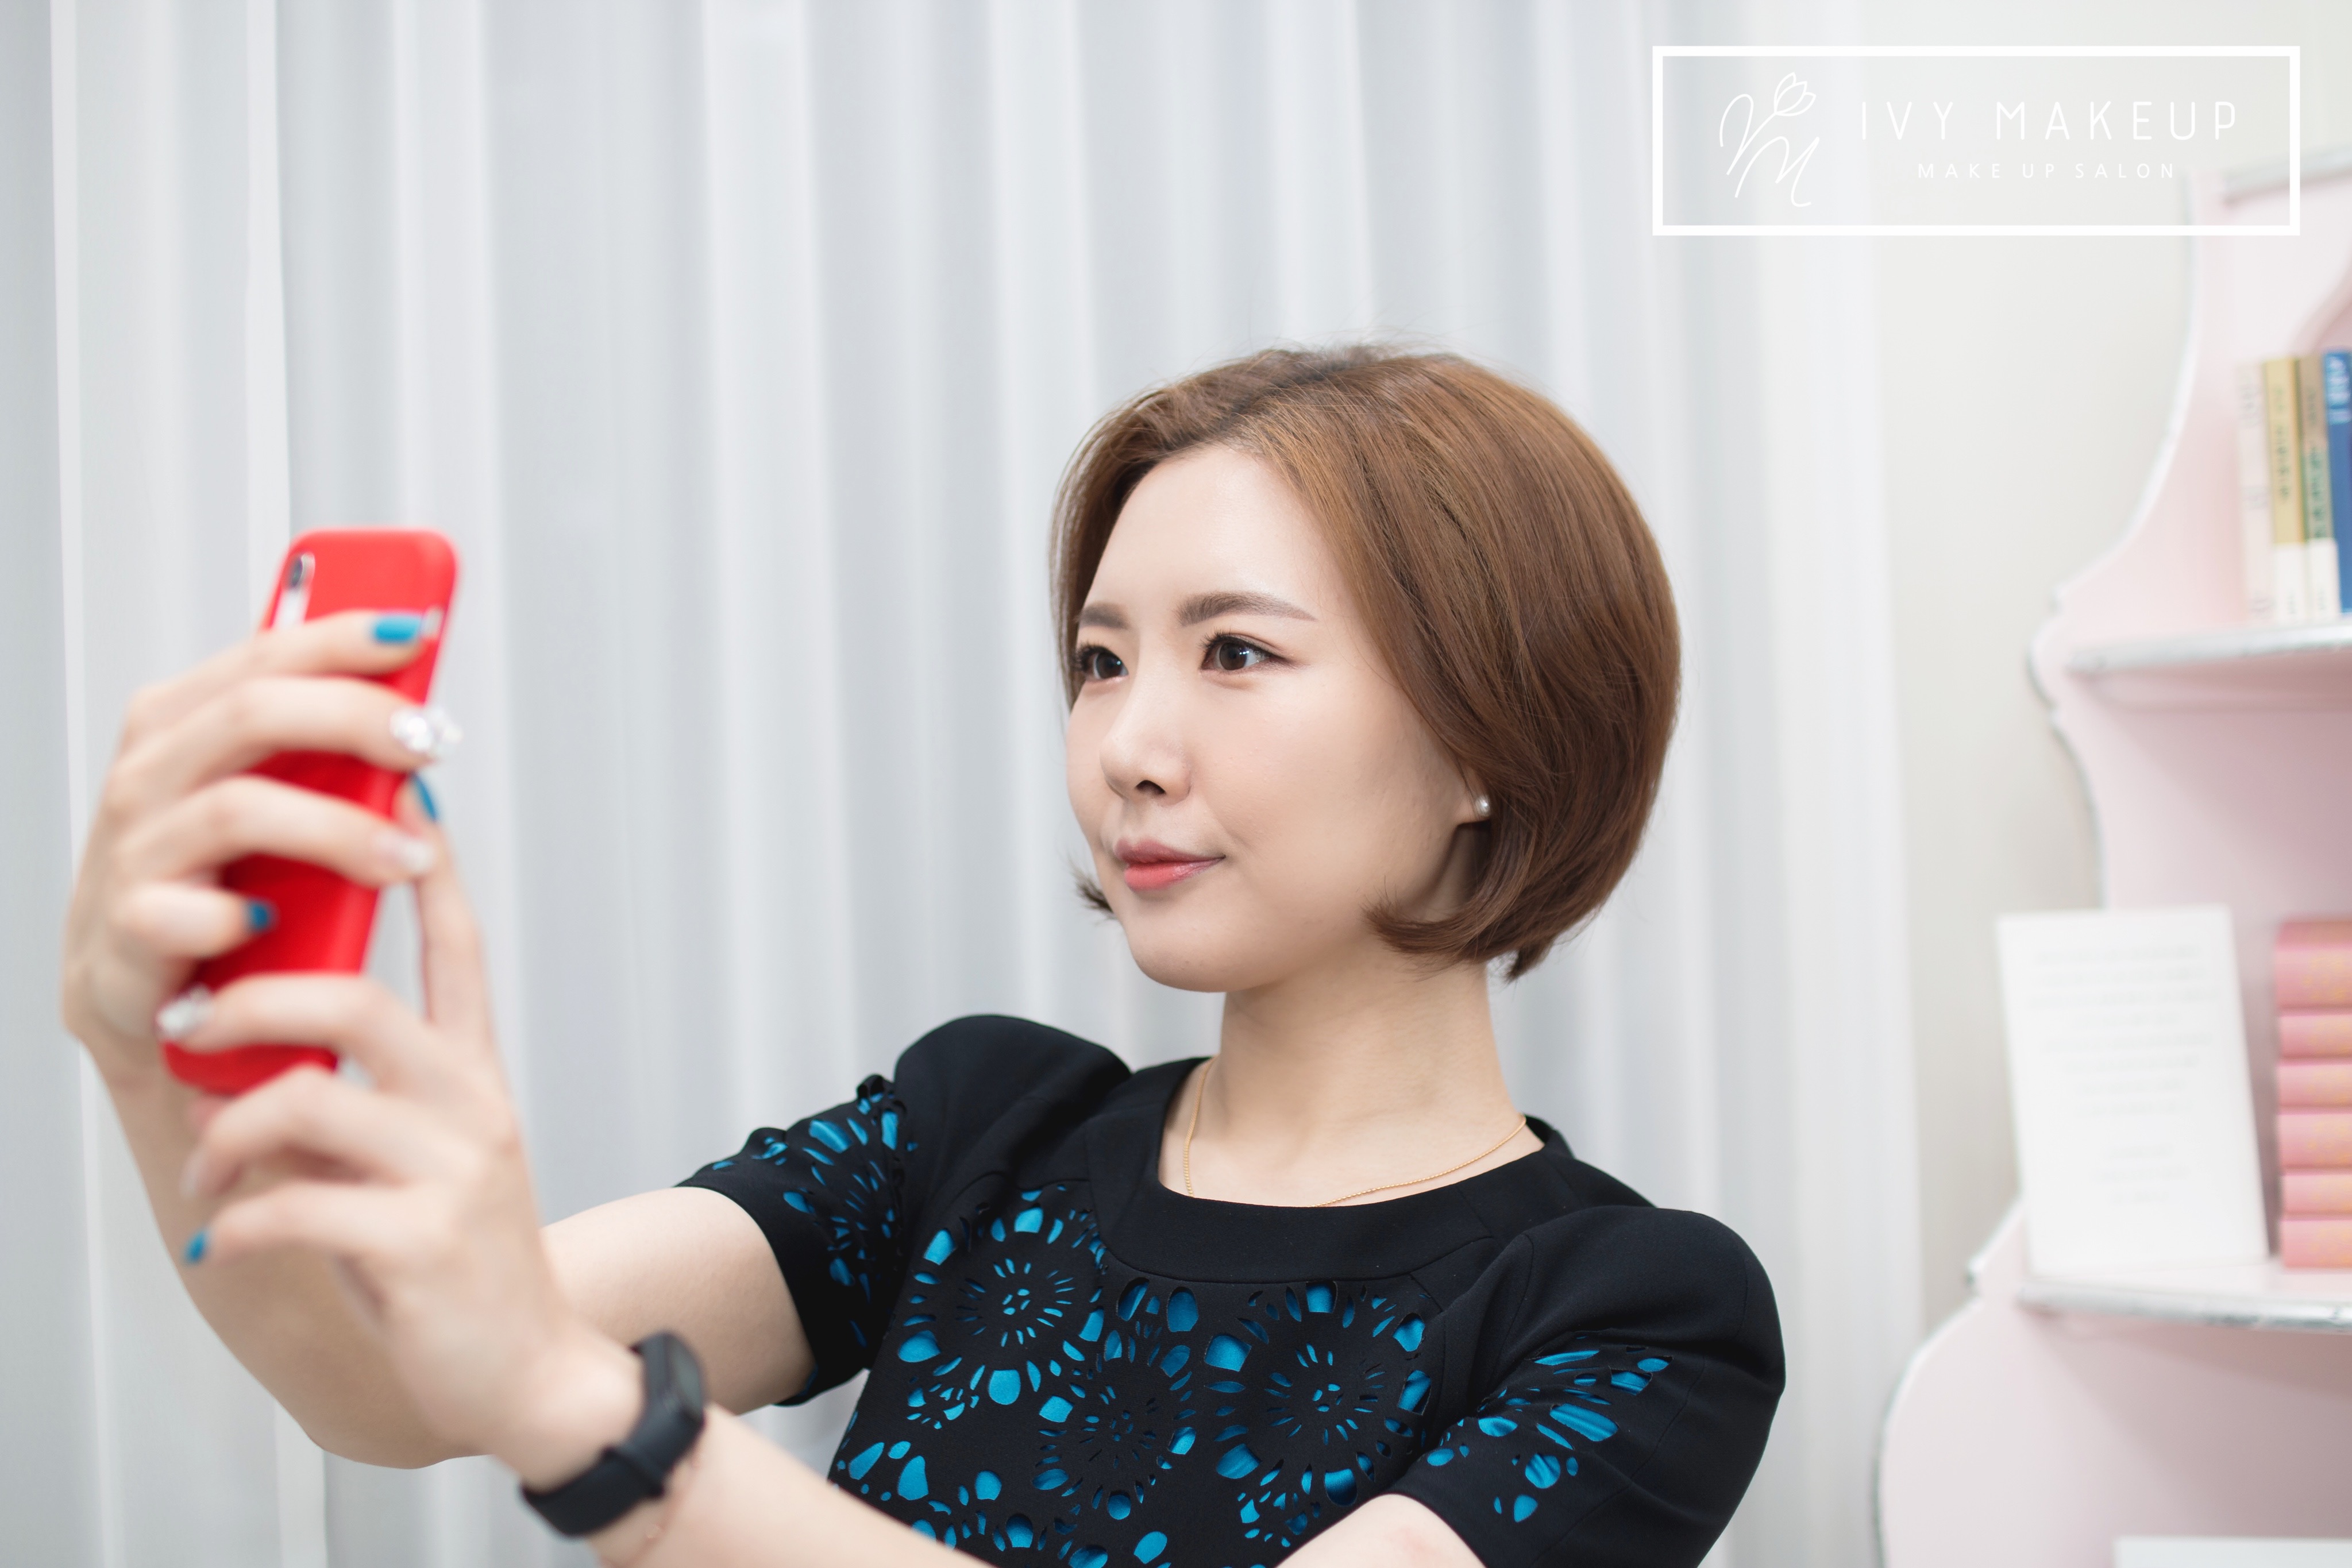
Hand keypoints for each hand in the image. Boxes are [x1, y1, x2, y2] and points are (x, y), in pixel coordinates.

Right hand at [60, 611, 450, 1084]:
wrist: (177, 1047)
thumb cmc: (240, 923)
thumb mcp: (287, 830)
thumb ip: (326, 768)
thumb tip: (413, 711)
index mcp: (179, 740)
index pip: (257, 660)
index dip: (335, 637)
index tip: (413, 633)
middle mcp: (142, 789)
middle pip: (246, 715)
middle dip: (351, 718)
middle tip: (427, 745)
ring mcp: (121, 868)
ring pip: (231, 810)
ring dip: (336, 829)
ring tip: (407, 858)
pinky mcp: (114, 953)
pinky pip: (174, 915)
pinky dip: (235, 919)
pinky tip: (276, 929)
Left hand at [175, 790, 643, 1480]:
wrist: (528, 1371)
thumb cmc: (457, 1258)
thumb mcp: (425, 1157)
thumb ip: (366, 1092)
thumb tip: (267, 1041)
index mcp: (472, 1077)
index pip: (459, 945)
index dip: (429, 863)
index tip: (399, 790)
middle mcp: (470, 1107)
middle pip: (357, 1003)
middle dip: (253, 1001)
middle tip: (191, 1026)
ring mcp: (452, 1174)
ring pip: (314, 1097)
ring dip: (228, 1128)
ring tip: (205, 1166)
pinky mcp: (421, 1245)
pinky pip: (299, 1205)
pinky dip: (241, 1219)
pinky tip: (228, 1237)